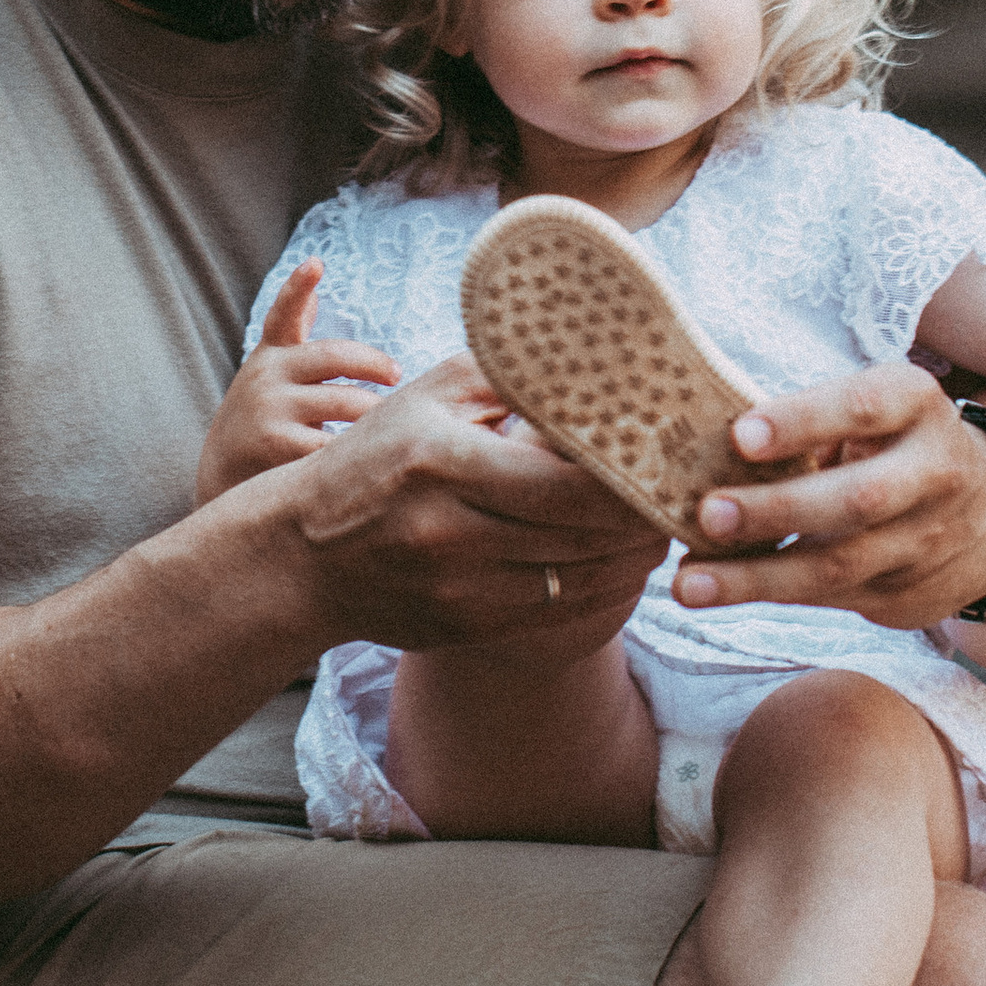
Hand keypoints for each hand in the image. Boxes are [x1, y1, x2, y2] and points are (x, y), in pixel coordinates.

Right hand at [195, 259, 400, 504]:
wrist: (220, 476)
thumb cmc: (260, 415)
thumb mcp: (271, 369)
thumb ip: (294, 329)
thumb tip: (314, 274)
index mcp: (271, 354)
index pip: (284, 313)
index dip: (298, 287)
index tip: (315, 264)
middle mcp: (267, 375)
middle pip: (334, 356)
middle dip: (374, 364)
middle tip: (398, 375)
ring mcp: (271, 409)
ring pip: (345, 402)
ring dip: (376, 412)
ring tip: (397, 422)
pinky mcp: (278, 446)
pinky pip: (334, 443)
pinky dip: (358, 448)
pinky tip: (374, 456)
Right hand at [278, 351, 669, 651]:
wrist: (302, 556)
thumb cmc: (373, 460)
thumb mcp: (426, 397)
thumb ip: (506, 374)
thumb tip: (588, 358)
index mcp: (443, 462)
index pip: (568, 483)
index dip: (632, 480)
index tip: (667, 459)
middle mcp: (450, 531)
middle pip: (585, 536)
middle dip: (646, 520)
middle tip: (683, 495)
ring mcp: (458, 588)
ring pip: (580, 580)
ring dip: (631, 557)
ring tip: (660, 526)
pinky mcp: (465, 627)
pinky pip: (557, 613)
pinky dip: (598, 589)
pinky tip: (616, 563)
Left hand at [665, 361, 985, 628]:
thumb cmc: (893, 442)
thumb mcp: (873, 409)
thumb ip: (809, 418)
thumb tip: (700, 433)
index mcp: (916, 404)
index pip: (864, 406)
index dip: (803, 421)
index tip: (740, 434)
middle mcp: (933, 472)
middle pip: (857, 498)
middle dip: (778, 509)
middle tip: (708, 514)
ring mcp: (925, 540)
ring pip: (839, 564)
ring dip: (756, 577)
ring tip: (688, 583)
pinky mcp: (906, 592)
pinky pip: (830, 596)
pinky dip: (767, 594)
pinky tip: (714, 591)